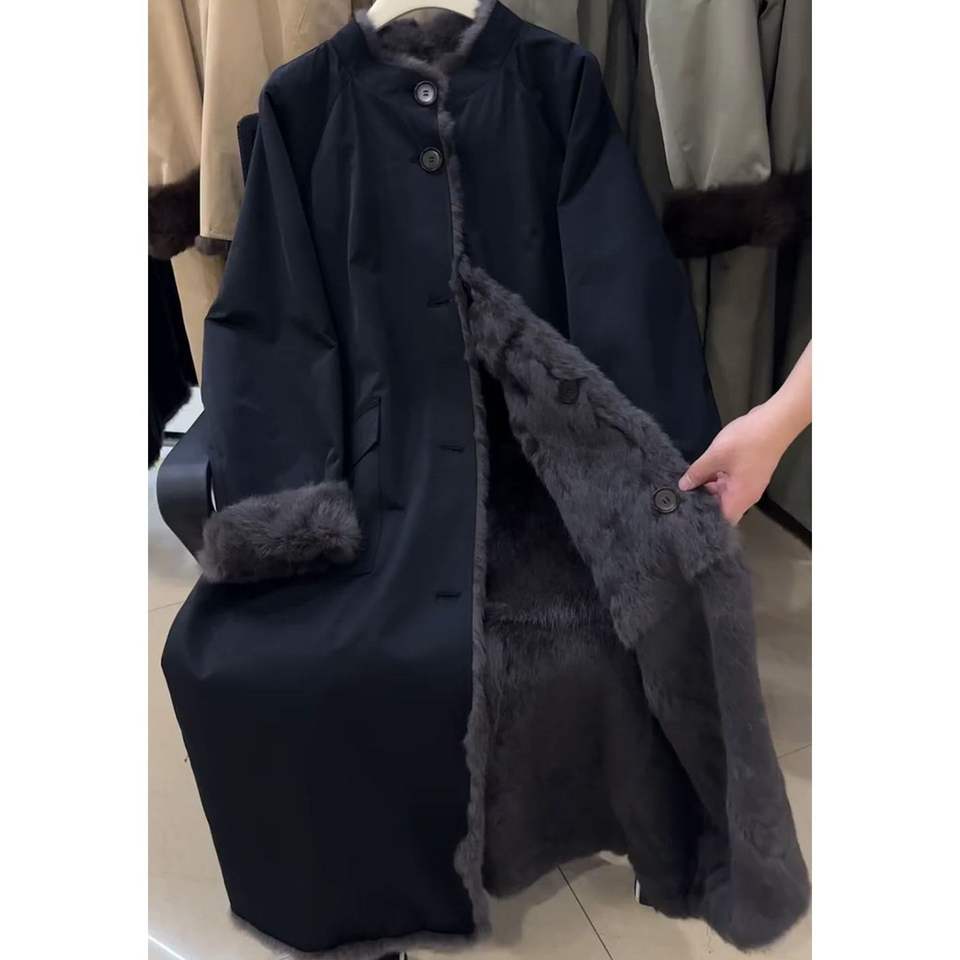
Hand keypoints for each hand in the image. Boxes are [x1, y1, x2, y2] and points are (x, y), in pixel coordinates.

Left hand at [678, 403, 790, 524]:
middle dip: (703, 501)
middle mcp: (746, 495)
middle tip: (680, 496)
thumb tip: (683, 486)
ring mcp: (749, 483)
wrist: (775, 421)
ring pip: (724, 493)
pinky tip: (701, 471)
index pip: (723, 520)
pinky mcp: (749, 473)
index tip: (686, 512)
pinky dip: (716, 478)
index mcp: (741, 497)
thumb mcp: (715, 456)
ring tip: (687, 483)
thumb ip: (697, 473)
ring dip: (708, 487)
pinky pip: (729, 482)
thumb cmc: (746, 441)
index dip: (705, 518)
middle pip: (722, 506)